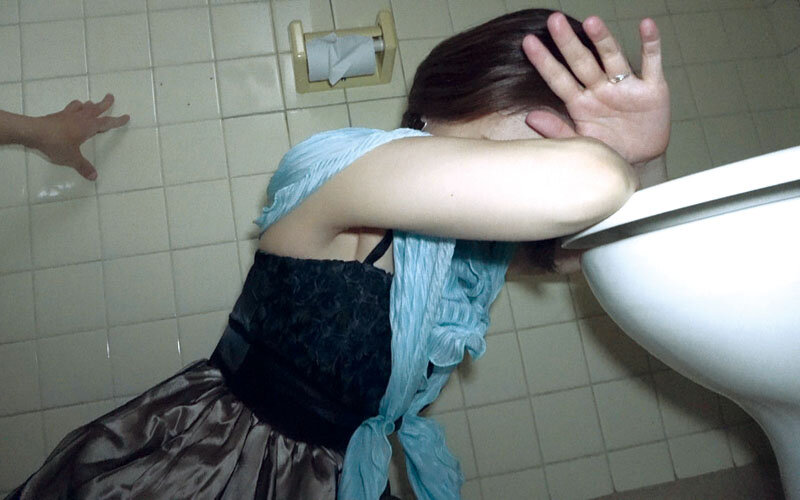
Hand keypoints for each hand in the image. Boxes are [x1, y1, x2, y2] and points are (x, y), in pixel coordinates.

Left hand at [32, 94, 129, 179]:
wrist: (33, 132)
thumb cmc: (56, 144)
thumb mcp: (71, 158)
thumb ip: (83, 167)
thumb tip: (94, 177)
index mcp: (88, 127)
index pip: (106, 122)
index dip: (117, 121)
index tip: (126, 116)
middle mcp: (80, 118)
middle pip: (95, 108)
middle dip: (104, 103)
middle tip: (110, 96)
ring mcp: (68, 115)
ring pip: (81, 106)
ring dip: (88, 104)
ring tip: (90, 103)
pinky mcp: (57, 116)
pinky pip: (69, 108)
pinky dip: (74, 108)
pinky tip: (72, 111)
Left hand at [522, 12, 669, 164]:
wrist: (642, 162)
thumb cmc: (609, 149)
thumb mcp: (582, 143)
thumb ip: (557, 130)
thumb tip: (530, 117)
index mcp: (581, 103)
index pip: (558, 79)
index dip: (544, 62)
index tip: (528, 42)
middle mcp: (601, 89)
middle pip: (582, 62)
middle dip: (568, 43)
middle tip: (554, 20)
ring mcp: (626, 87)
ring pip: (612, 58)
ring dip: (603, 40)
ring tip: (591, 22)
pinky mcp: (652, 89)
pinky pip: (651, 63)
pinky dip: (651, 44)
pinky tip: (645, 25)